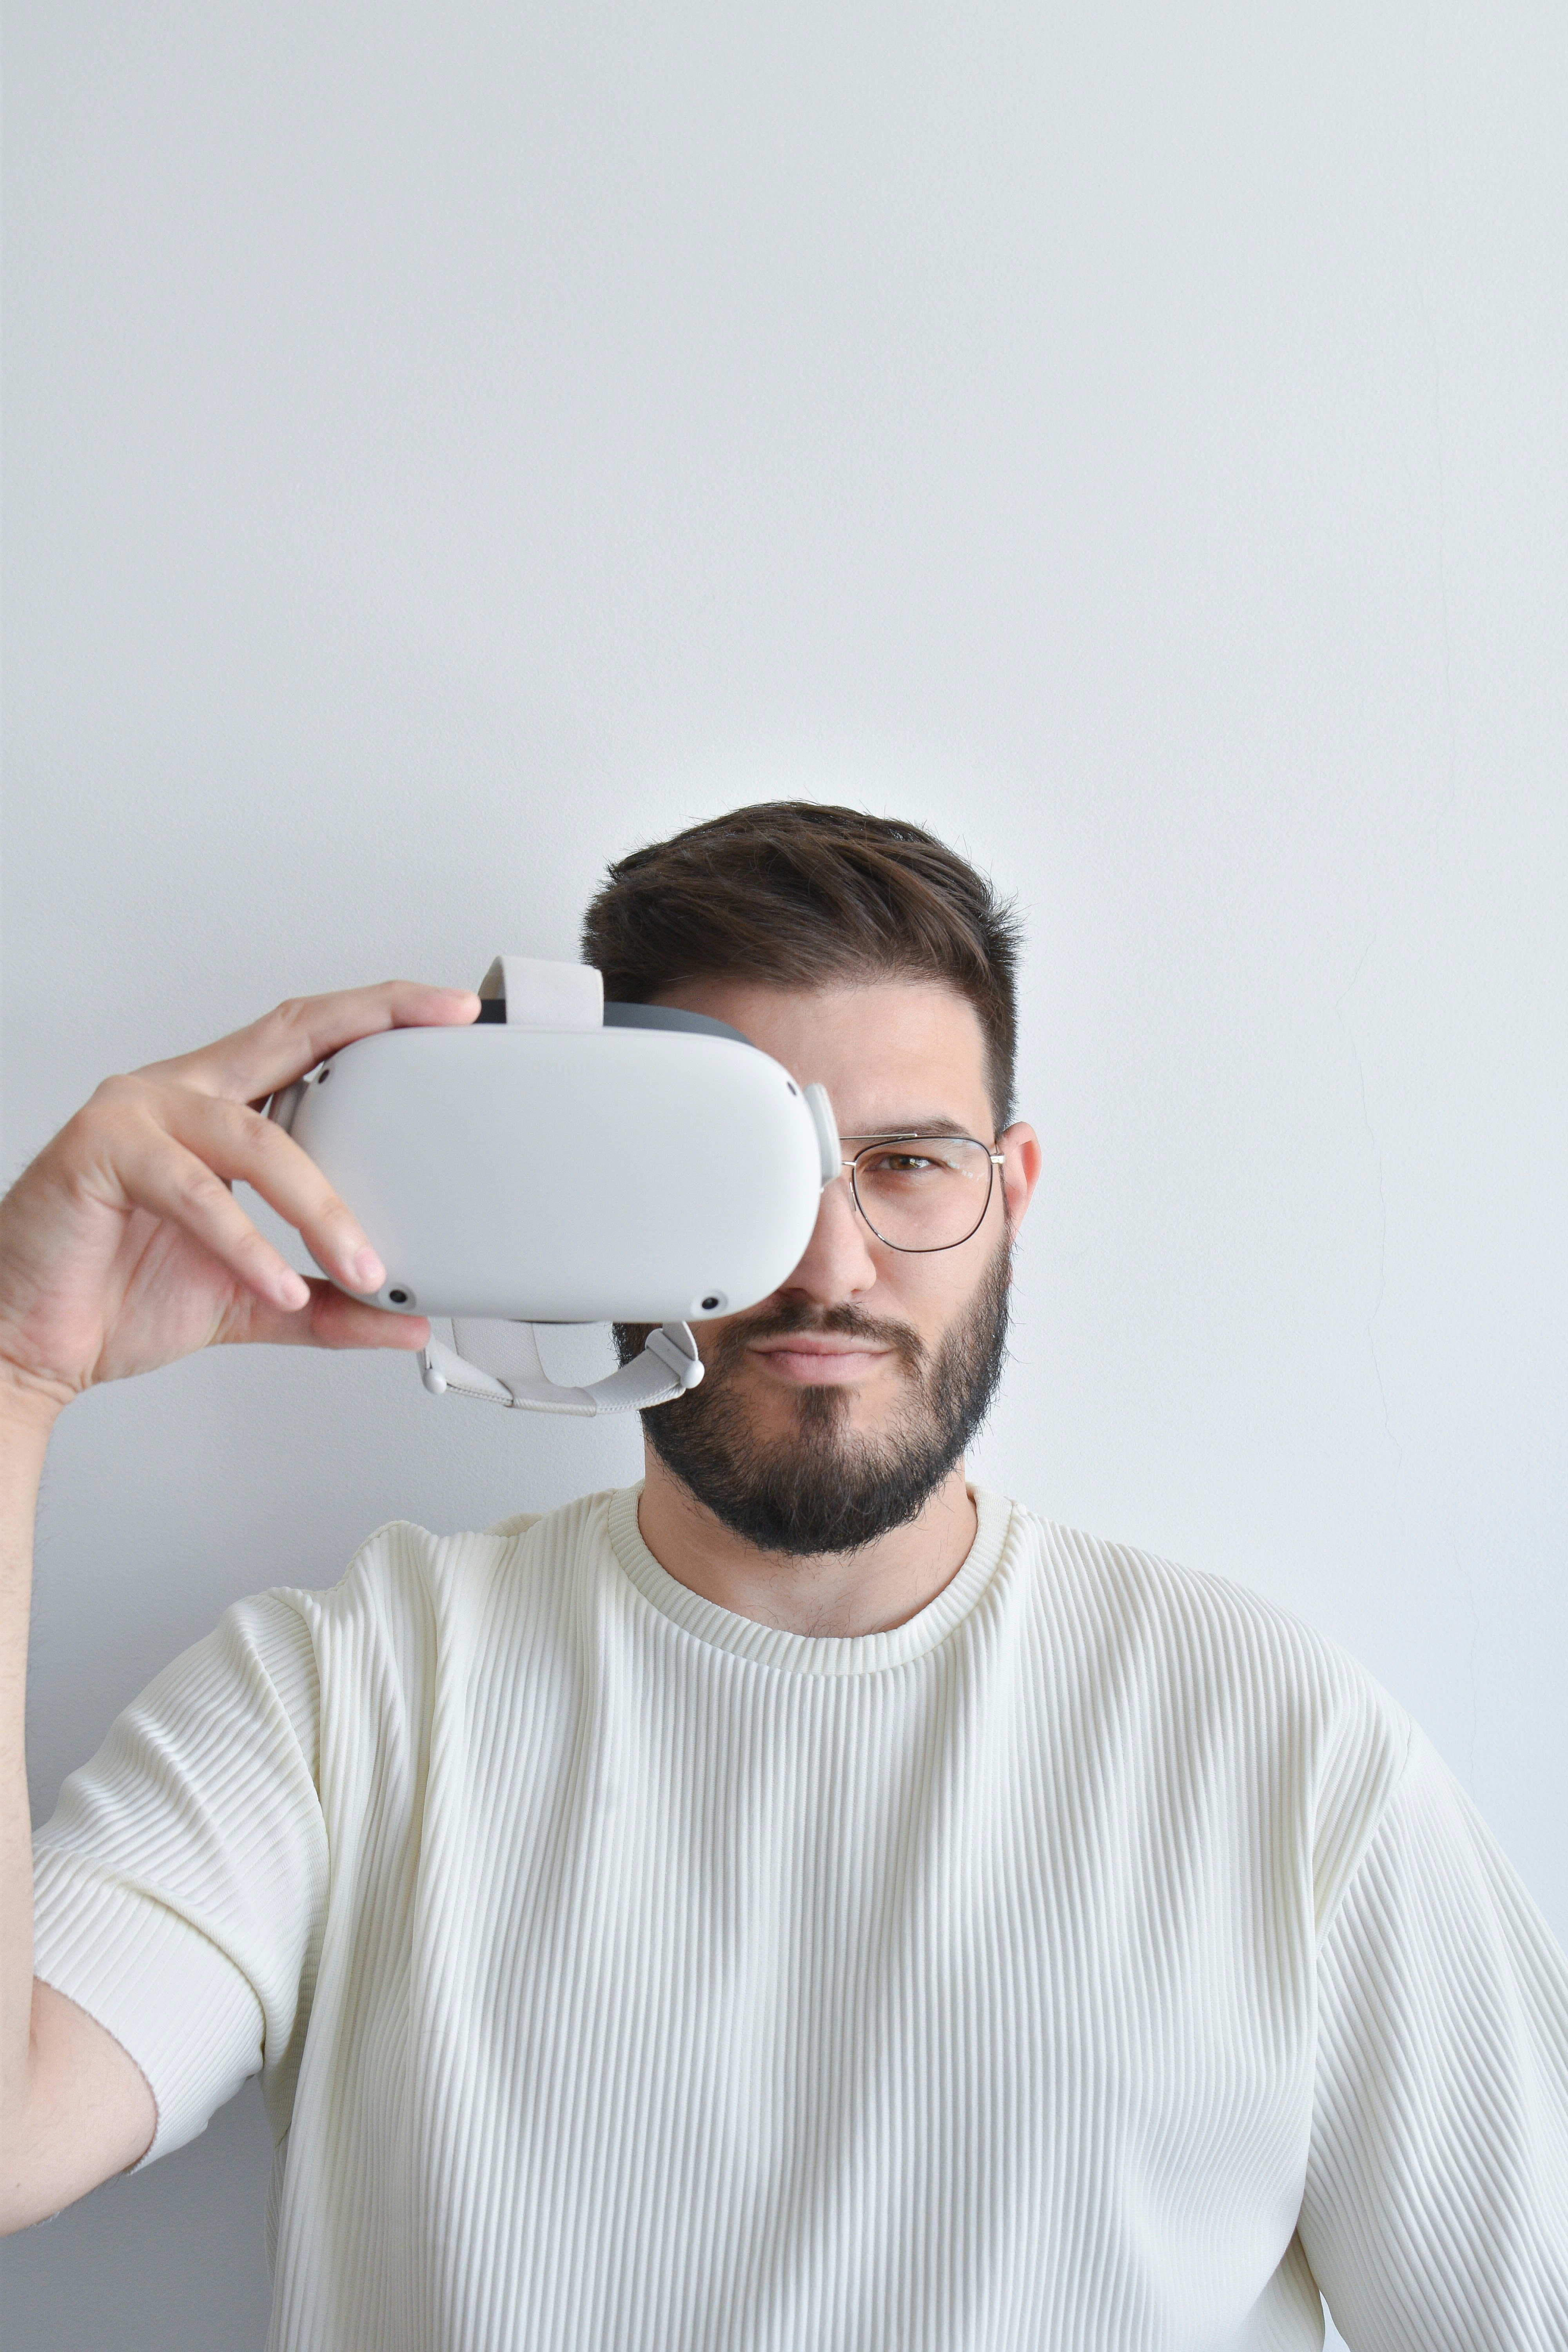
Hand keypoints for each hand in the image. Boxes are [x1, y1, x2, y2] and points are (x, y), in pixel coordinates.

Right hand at [0, 982, 479, 1416]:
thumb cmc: (121, 1296)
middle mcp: (181, 1091)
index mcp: (218, 1105)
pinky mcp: (100, 1151)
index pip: (311, 1038)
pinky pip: (194, 1191)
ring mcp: (137, 1112)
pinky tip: (282, 1286)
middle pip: (292, 1034)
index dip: (379, 1016)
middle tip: (439, 1038)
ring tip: (363, 1264)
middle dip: (373, 1025)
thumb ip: (329, 1305)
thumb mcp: (253, 1299)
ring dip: (319, 1204)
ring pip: (255, 1137)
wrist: (31, 1340)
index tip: (451, 1014)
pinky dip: (246, 1242)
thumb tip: (406, 1321)